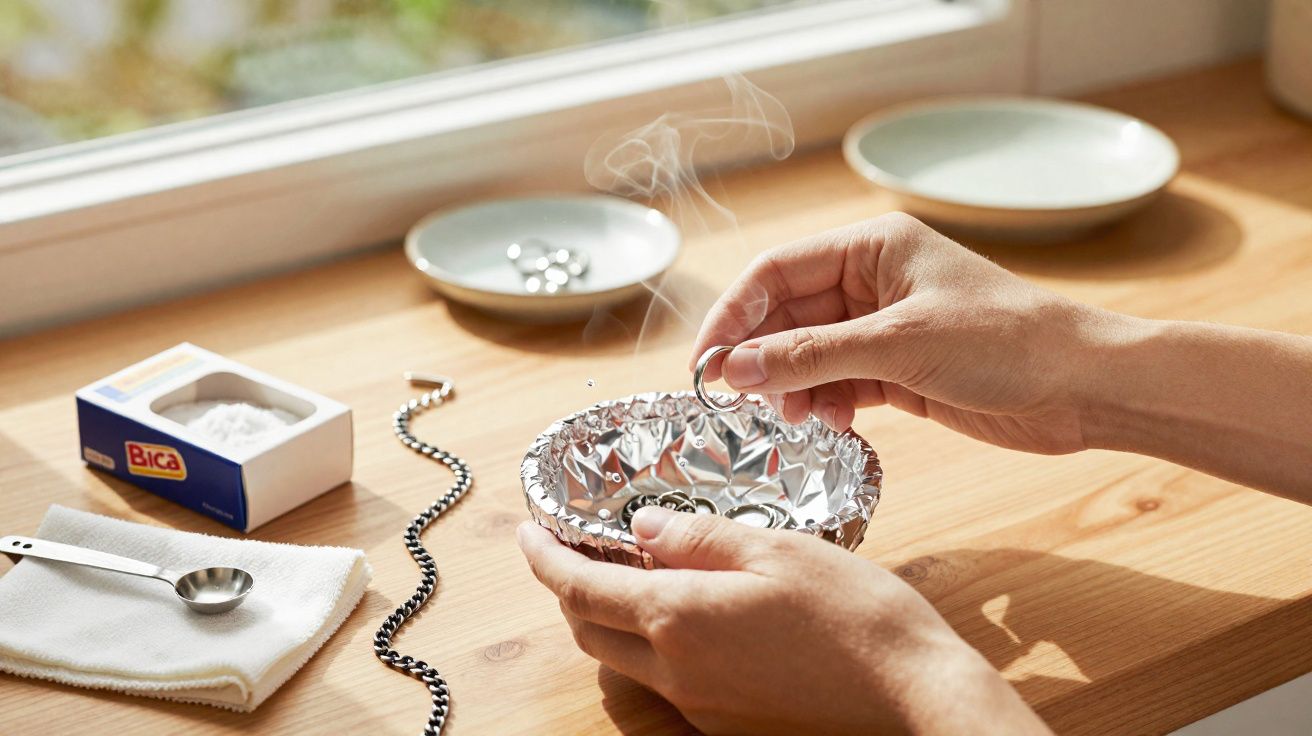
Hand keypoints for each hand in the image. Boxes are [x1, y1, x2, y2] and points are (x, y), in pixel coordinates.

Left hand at [517, 508, 1048, 734]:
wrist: (913, 698)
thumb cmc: (856, 616)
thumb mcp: (777, 549)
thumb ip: (699, 538)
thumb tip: (642, 531)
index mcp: (678, 619)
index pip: (580, 589)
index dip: (543, 557)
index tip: (527, 531)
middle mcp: (677, 672)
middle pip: (589, 632)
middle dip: (569, 590)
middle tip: (575, 550)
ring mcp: (701, 707)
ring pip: (625, 661)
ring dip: (609, 619)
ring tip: (629, 576)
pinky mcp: (728, 725)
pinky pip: (667, 683)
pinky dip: (653, 645)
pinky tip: (688, 617)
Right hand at [691, 212, 1114, 454]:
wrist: (1083, 387)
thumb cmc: (1006, 342)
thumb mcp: (899, 345)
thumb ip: (812, 355)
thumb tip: (736, 368)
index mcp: (872, 248)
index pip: (777, 271)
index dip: (735, 314)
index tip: (706, 360)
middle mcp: (872, 281)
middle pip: (786, 315)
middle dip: (763, 357)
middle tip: (742, 400)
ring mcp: (884, 328)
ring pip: (808, 354)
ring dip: (793, 386)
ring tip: (798, 416)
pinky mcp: (898, 370)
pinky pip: (838, 382)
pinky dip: (826, 403)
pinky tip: (833, 422)